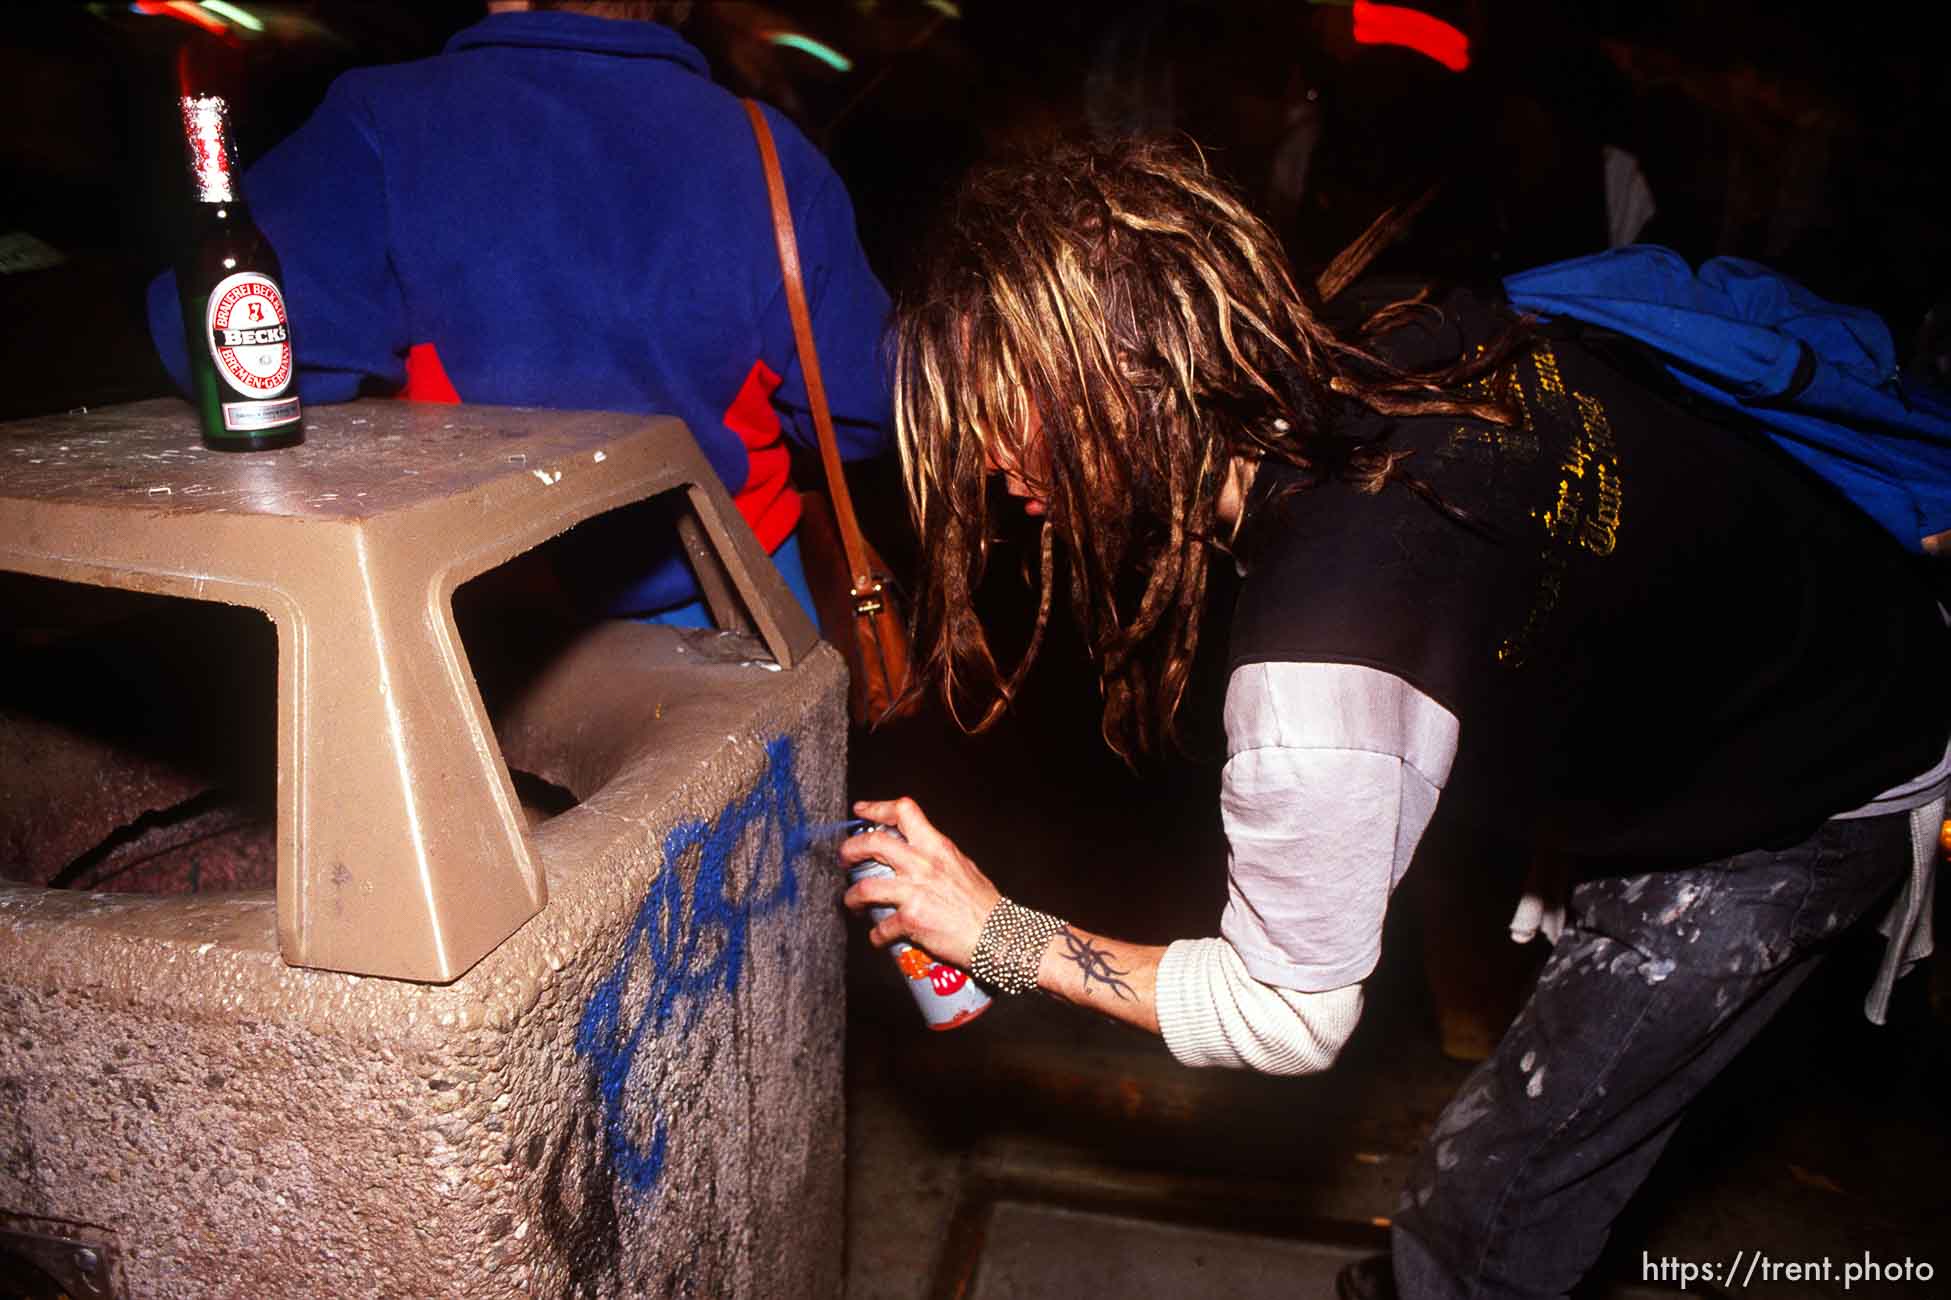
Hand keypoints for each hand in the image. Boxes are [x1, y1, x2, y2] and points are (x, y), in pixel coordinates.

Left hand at [836, 797, 1001, 968]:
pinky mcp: (912, 920)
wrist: (999, 936)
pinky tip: (879, 937)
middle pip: (873, 843)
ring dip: (852, 897)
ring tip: (853, 902)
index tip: (861, 811)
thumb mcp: (962, 867)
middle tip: (845, 860)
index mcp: (938, 847)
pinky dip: (876, 935)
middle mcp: (924, 864)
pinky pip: (881, 927)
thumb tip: (917, 857)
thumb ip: (937, 859)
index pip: (903, 812)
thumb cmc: (984, 906)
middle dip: (850, 850)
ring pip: (865, 887)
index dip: (877, 808)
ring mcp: (915, 892)